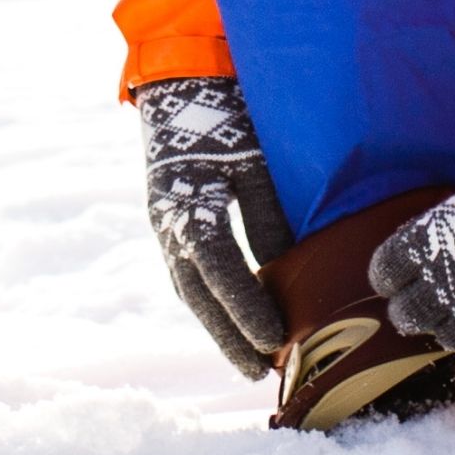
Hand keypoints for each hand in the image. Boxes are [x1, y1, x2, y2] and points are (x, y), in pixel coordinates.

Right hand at [134, 77, 286, 377]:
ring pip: (189, 289)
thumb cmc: (226, 115)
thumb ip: (268, 214)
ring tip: (249, 361)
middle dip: (227, 336)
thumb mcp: (255, 159)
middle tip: (259, 373)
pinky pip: (188, 273)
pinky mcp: (169, 223)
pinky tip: (233, 321)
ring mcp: (164, 224)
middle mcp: (168, 221)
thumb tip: (291, 270)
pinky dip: (211, 302)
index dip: (246, 306)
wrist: (182, 80)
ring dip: (216, 326)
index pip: (219, 268)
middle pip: (196, 293)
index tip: (276, 340)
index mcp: (188, 202)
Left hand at [365, 130, 454, 367]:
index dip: (391, 273)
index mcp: (428, 240)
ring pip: (440, 336)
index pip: (385, 271)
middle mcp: (443, 282)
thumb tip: (432, 242)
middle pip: (404, 312)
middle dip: (411, 304)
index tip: (399, 273)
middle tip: (428, 296)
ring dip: (446, 322)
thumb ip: (446, 227)